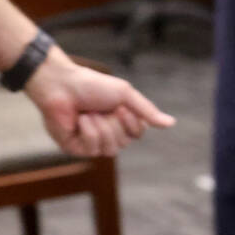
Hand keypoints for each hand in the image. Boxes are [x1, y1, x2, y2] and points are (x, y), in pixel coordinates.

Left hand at [24, 51, 174, 155]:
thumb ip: (147, 111)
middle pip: (124, 143)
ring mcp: (92, 142)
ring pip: (109, 149)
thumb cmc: (92, 85)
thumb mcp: (125, 94)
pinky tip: (80, 120)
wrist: (62, 85)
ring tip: (89, 113)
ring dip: (100, 127)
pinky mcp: (76, 148)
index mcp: (121, 120)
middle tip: (103, 109)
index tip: (120, 107)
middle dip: (114, 124)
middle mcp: (109, 133)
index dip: (131, 122)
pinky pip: (92, 148)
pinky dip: (88, 131)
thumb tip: (171, 123)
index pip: (138, 134)